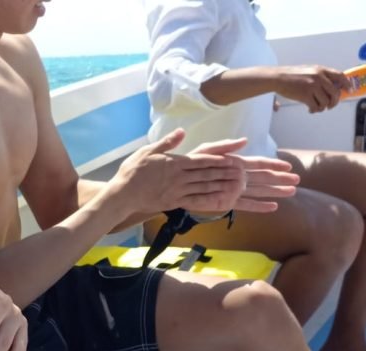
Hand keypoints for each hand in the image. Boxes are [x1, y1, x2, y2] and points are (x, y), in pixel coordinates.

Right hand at [110, 128, 245, 215]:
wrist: (123, 194)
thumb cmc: (133, 171)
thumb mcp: (148, 151)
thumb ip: (166, 142)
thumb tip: (181, 132)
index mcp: (174, 162)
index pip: (200, 160)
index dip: (218, 159)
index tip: (232, 158)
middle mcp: (179, 177)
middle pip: (206, 174)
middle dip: (225, 173)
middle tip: (242, 172)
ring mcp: (178, 191)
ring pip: (204, 187)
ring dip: (222, 186)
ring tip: (237, 185)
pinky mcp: (175, 202)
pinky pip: (195, 201)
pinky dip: (209, 201)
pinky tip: (221, 201)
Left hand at [191, 139, 298, 212]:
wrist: (178, 179)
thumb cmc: (192, 163)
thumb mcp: (207, 150)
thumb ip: (225, 146)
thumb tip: (245, 141)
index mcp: (235, 163)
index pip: (258, 163)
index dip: (273, 164)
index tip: (287, 166)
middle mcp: (238, 177)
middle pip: (264, 178)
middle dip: (280, 179)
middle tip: (297, 180)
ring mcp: (234, 190)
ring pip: (259, 191)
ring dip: (275, 192)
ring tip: (291, 192)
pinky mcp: (227, 202)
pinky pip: (246, 205)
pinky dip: (259, 206)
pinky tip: (273, 207)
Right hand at [273, 65, 349, 112]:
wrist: (279, 78)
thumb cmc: (293, 75)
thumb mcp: (310, 71)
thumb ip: (321, 77)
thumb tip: (333, 87)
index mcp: (321, 70)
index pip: (340, 76)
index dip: (347, 85)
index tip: (348, 91)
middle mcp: (319, 77)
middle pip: (335, 93)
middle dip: (334, 102)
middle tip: (330, 105)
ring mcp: (312, 86)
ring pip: (326, 102)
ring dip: (322, 107)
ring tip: (316, 106)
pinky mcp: (305, 95)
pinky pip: (316, 107)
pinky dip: (314, 110)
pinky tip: (310, 109)